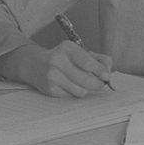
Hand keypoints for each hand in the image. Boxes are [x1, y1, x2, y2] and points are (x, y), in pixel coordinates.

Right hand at [0, 42, 114, 97]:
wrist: (35, 65)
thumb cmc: (63, 58)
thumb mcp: (78, 52)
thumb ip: (98, 59)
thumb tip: (108, 72)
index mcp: (67, 48)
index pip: (87, 62)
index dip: (99, 71)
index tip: (106, 76)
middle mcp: (57, 60)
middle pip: (86, 79)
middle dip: (97, 84)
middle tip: (100, 83)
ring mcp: (52, 76)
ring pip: (80, 91)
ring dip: (85, 89)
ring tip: (80, 83)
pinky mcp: (50, 89)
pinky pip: (71, 96)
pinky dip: (74, 93)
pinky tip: (68, 85)